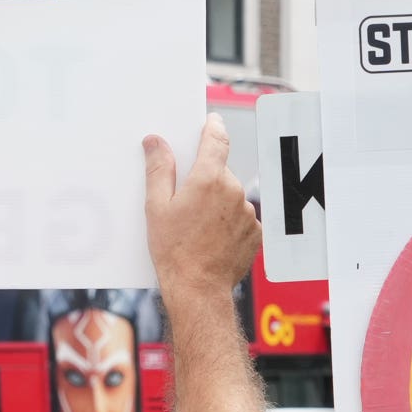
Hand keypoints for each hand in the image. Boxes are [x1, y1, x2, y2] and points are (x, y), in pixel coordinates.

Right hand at [143, 115, 260, 297]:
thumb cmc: (173, 251)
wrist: (198, 290)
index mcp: (208, 179)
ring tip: (198, 228)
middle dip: (204, 180)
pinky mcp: (256, 232)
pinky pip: (241, 217)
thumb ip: (159, 169)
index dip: (212, 127)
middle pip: (219, 172)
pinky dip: (229, 223)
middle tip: (186, 202)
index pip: (216, 139)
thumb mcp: (156, 207)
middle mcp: (233, 190)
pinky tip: (212, 239)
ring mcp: (247, 212)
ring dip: (217, 204)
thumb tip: (155, 142)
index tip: (211, 121)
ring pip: (230, 196)